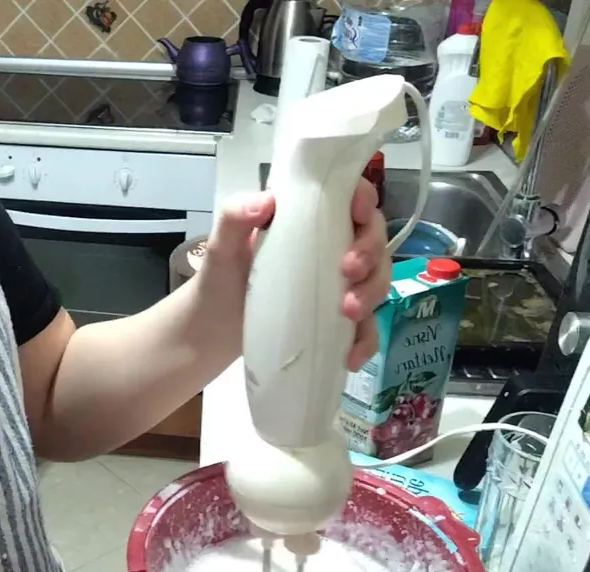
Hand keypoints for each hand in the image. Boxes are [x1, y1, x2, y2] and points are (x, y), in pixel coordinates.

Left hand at [199, 178, 390, 370]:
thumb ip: (235, 217)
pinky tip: (352, 355)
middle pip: (373, 239)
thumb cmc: (220, 279)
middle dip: (371, 253)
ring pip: (377, 280)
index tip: (358, 213)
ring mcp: (338, 285)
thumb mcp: (221, 245)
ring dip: (372, 294)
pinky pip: (366, 328)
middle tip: (350, 271)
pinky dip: (366, 340)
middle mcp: (331, 247)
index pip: (349, 197)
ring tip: (348, 312)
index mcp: (308, 219)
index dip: (364, 198)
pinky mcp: (338, 321)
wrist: (212, 330)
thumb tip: (267, 202)